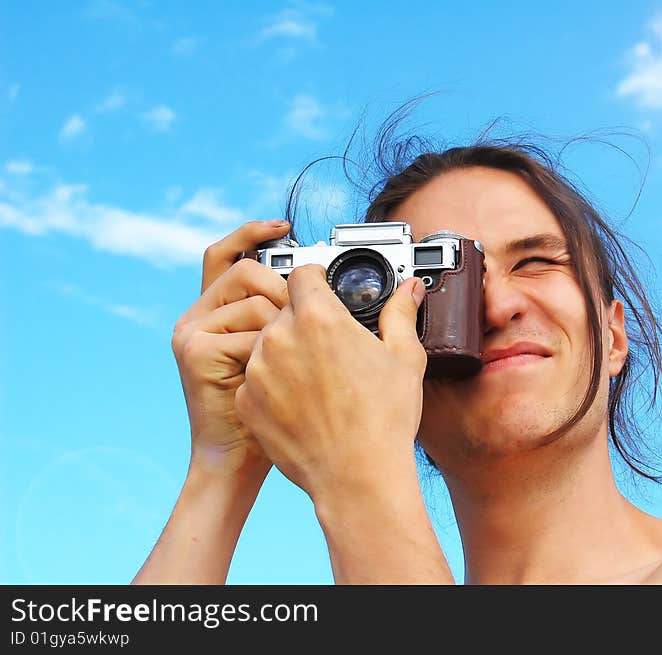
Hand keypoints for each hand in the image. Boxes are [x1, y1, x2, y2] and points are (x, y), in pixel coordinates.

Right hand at [171, 220, 290, 478]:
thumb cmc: (277, 413)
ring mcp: (195, 331)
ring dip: (282, 321)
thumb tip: (363, 284)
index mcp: (222, 310)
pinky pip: (249, 329)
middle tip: (307, 319)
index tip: (285, 226)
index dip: (254, 233)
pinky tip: (280, 376)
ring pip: (251, 296)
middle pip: (244, 268)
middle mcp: (203, 314)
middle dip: (283, 288)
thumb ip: (307, 317)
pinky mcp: (196, 351)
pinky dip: (273, 348)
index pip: (231, 253)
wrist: (245, 461)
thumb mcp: (298, 357)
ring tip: (293, 359)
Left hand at [234, 264, 427, 501]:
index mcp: (319, 318)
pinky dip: (272, 387)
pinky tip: (300, 405)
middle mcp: (280, 338)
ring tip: (317, 383)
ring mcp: (257, 370)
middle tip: (329, 350)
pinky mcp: (246, 401)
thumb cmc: (384, 420)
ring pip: (266, 345)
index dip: (315, 281)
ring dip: (285, 354)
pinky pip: (255, 380)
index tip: (323, 291)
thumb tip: (409, 290)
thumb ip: (400, 314)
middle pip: (284, 311)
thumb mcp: (405, 359)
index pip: (302, 275)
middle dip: (304, 322)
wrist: (357, 477)